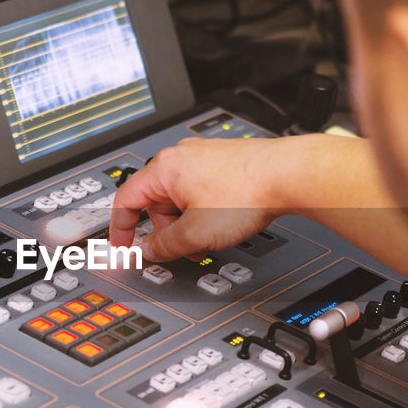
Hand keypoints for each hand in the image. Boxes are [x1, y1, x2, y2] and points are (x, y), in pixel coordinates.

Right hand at [108, 137, 282, 261]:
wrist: (287, 175)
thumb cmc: (246, 193)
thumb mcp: (195, 232)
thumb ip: (165, 246)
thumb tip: (147, 251)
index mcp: (164, 169)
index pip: (126, 199)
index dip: (120, 228)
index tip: (123, 246)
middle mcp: (180, 157)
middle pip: (156, 202)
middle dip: (168, 230)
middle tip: (184, 249)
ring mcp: (202, 156)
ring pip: (180, 198)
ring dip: (188, 223)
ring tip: (210, 238)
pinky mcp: (222, 161)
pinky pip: (200, 190)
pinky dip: (204, 211)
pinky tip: (223, 222)